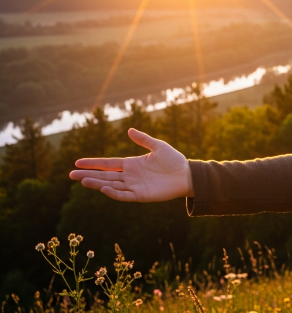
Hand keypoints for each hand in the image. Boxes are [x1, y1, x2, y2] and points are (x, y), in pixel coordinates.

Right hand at [69, 128, 192, 201]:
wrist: (187, 175)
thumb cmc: (174, 160)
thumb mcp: (158, 146)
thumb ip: (143, 139)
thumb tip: (129, 130)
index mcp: (131, 164)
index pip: (107, 164)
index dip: (93, 163)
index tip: (77, 162)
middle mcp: (129, 176)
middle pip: (104, 176)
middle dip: (88, 175)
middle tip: (71, 175)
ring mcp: (134, 186)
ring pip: (111, 185)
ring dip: (97, 184)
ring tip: (83, 181)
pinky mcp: (141, 196)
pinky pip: (124, 195)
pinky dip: (113, 193)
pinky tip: (103, 188)